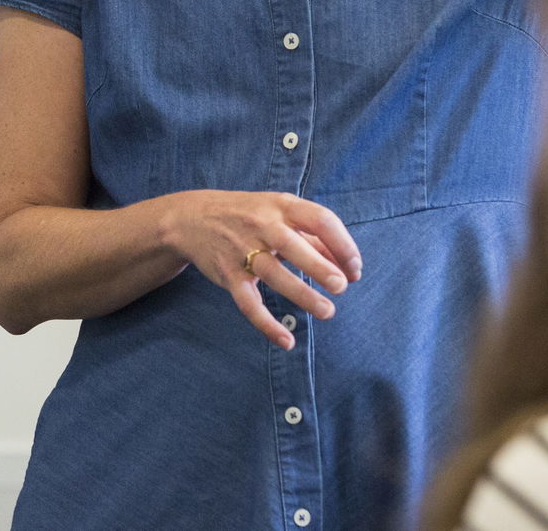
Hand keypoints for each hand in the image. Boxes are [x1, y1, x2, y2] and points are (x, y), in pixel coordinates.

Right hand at [160, 190, 361, 349]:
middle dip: (320, 267)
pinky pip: (248, 303)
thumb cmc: (249, 215)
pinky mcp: (228, 275)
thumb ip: (313, 236)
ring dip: (302, 294)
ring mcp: (242, 250)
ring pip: (273, 274)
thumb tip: (348, 265)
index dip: (342, 244)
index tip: (355, 268)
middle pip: (294, 245)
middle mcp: (262, 225)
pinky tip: (286, 341)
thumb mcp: (280, 213)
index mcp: (282, 206)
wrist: (192, 218)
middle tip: (341, 287)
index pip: (320, 219)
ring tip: (327, 311)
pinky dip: (266, 325)